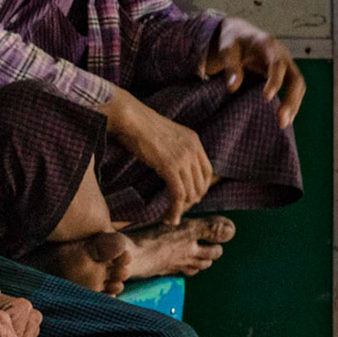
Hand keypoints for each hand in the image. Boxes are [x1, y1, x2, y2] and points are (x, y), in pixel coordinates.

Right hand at [109, 93, 211, 225]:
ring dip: (182, 208)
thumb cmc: (139, 126)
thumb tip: (171, 165)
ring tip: (172, 218)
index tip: (191, 197)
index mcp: (194, 140)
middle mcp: (193, 149)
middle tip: (179, 210)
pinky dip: (175, 209)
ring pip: (190, 191)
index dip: (201, 187)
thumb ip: (174, 148)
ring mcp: (183, 158)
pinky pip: (178, 194)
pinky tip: (170, 217)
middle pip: (201, 183)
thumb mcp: (166, 135)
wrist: (130, 118)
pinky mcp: (170, 166)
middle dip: (191, 201)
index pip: (207, 170)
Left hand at [203, 16, 305, 126]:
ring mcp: (286, 64)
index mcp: (267, 45)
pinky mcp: (285, 73)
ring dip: (294, 105)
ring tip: (283, 124)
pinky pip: (294, 89)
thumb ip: (231, 66)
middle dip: (291, 99)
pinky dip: (291, 103)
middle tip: (281, 120)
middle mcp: (282, 54)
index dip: (275, 81)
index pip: (277, 64)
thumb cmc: (231, 41)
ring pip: (298, 85)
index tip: (266, 98)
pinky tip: (284, 118)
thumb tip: (233, 87)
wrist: (239, 33)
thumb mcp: (226, 49)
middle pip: (296, 78)